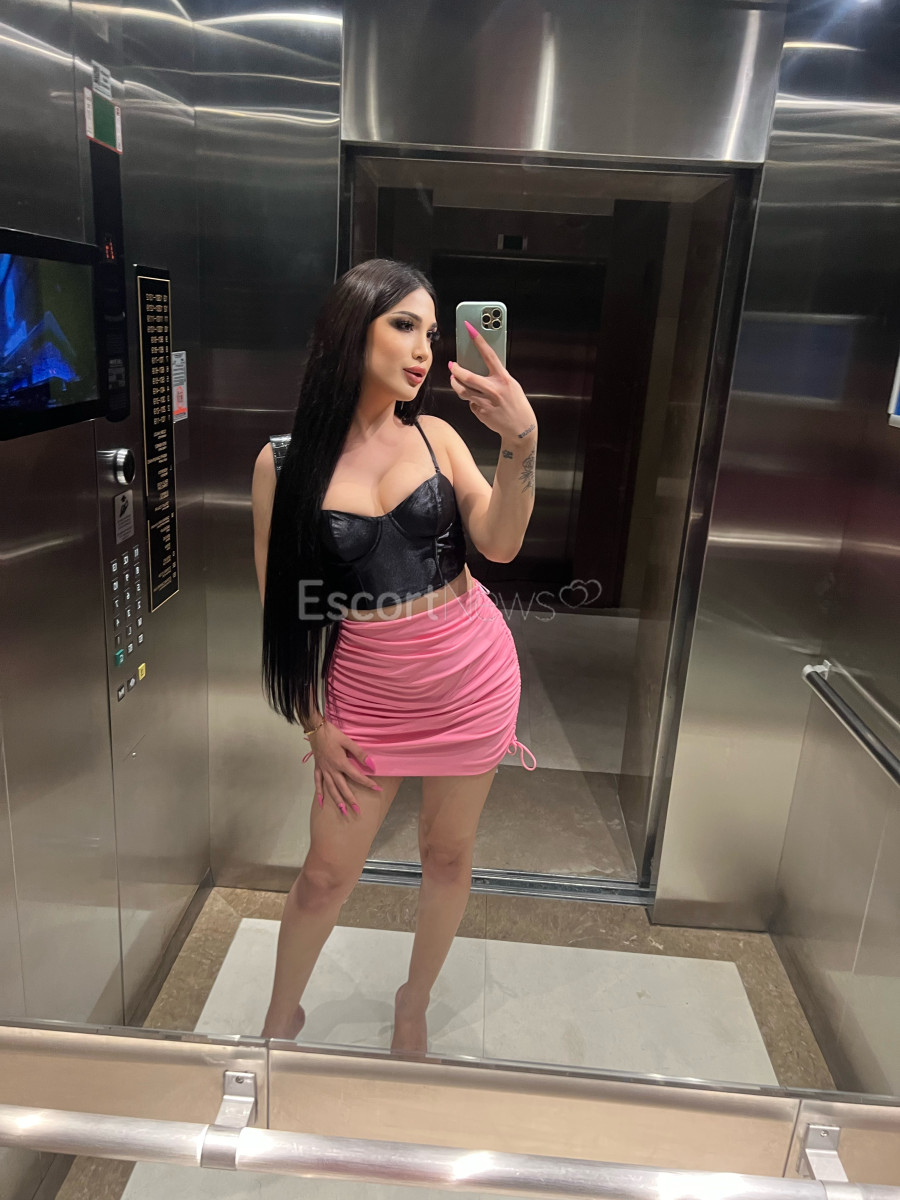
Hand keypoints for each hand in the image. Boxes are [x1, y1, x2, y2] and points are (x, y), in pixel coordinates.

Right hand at [304, 721, 382, 815]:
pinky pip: (317, 782)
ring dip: (337, 800)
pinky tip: (321, 802)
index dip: (368, 783)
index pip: (357, 776)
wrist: (316, 729)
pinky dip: (319, 792)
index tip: (377, 789)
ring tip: (342, 811)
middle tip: (358, 811)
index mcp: (341, 763)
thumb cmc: (332, 734)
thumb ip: (359, 754)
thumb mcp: (348, 741)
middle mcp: (332, 770)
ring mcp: (324, 770)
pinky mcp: (317, 768)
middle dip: (351, 800)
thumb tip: (371, 765)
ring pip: (330, 788)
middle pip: (343, 787)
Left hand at [449, 322, 536, 441]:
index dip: (479, 340)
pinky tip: (476, 400)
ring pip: (462, 391)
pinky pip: (470, 403)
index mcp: (503, 379)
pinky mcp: (480, 412)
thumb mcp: (511, 386)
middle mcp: (494, 390)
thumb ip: (497, 377)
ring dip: (455, 384)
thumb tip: (480, 368)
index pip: (489, 355)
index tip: (470, 329)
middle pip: (467, 376)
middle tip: (451, 365)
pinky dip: (470, 400)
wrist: (521, 429)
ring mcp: (485, 402)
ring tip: (454, 379)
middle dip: (455, 370)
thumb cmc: (516, 404)